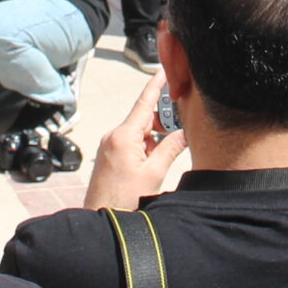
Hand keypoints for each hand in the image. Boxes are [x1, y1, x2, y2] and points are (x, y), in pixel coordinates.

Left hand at [84, 73, 185, 210]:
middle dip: (163, 120)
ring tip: (168, 150)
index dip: (156, 85)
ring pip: (139, 132)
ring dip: (155, 137)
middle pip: (143, 118)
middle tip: (182, 124)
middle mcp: (114, 137)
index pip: (144, 103)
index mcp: (123, 136)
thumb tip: (184, 134)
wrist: (102, 218)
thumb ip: (170, 149)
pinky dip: (146, 146)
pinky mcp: (110, 156)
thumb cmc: (124, 200)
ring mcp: (110, 146)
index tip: (164, 70)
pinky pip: (132, 143)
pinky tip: (156, 160)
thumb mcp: (154, 173)